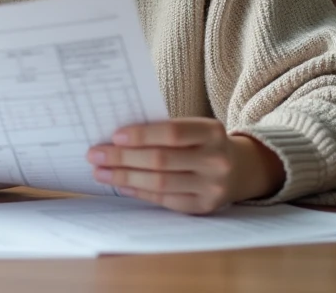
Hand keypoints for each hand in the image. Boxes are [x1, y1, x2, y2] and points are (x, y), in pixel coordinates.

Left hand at [86, 119, 284, 214]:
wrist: (240, 169)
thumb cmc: (203, 142)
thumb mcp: (193, 128)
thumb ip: (163, 129)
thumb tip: (117, 137)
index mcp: (212, 132)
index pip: (171, 133)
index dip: (141, 134)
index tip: (114, 136)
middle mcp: (216, 160)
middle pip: (161, 160)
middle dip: (122, 158)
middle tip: (95, 154)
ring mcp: (211, 187)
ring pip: (159, 183)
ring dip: (124, 177)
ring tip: (100, 172)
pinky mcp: (203, 207)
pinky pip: (164, 199)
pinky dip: (138, 191)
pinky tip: (121, 185)